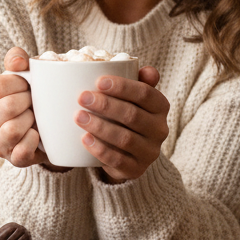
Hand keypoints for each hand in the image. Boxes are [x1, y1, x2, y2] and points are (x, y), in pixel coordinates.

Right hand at [0, 47, 67, 169]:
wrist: (48, 129)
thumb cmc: (31, 98)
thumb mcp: (24, 74)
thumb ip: (17, 59)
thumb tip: (16, 62)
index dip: (19, 82)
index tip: (29, 84)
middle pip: (6, 107)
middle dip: (28, 101)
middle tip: (35, 101)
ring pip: (12, 130)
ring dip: (30, 120)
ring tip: (35, 117)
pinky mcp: (14, 160)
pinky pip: (22, 151)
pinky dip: (34, 140)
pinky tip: (38, 134)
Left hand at [75, 66, 169, 182]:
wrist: (127, 153)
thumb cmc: (126, 116)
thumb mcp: (133, 97)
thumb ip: (138, 80)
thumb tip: (147, 70)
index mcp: (161, 107)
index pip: (145, 94)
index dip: (123, 87)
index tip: (98, 81)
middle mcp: (160, 130)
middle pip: (132, 115)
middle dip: (106, 105)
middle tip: (82, 97)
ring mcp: (149, 152)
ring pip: (125, 138)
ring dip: (100, 126)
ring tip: (78, 116)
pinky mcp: (136, 169)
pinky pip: (118, 160)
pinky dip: (100, 149)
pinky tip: (84, 138)